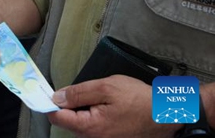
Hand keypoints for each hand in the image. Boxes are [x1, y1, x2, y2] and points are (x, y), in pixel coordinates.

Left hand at [48, 75, 175, 137]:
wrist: (168, 113)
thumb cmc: (139, 99)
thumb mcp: (106, 87)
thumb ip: (78, 93)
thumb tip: (56, 97)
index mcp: (90, 127)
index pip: (57, 117)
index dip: (49, 102)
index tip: (46, 90)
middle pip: (67, 121)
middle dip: (69, 104)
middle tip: (83, 90)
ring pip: (80, 123)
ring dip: (82, 109)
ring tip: (101, 98)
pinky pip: (93, 126)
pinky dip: (93, 114)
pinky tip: (107, 106)